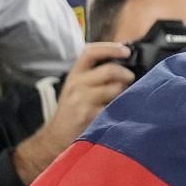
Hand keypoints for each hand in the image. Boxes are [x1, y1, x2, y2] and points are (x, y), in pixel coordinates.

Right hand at [12, 42, 133, 182]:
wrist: (55, 137)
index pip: (90, 52)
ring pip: (115, 89)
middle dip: (126, 74)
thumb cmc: (71, 111)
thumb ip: (94, 75)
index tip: (126, 50)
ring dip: (126, 92)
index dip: (110, 48)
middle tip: (131, 81)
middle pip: (109, 70)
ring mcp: (82, 101)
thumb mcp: (76, 88)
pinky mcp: (89, 116)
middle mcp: (76, 85)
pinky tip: (121, 112)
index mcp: (74, 74)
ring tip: (124, 98)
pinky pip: (114, 107)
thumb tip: (124, 65)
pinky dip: (122, 108)